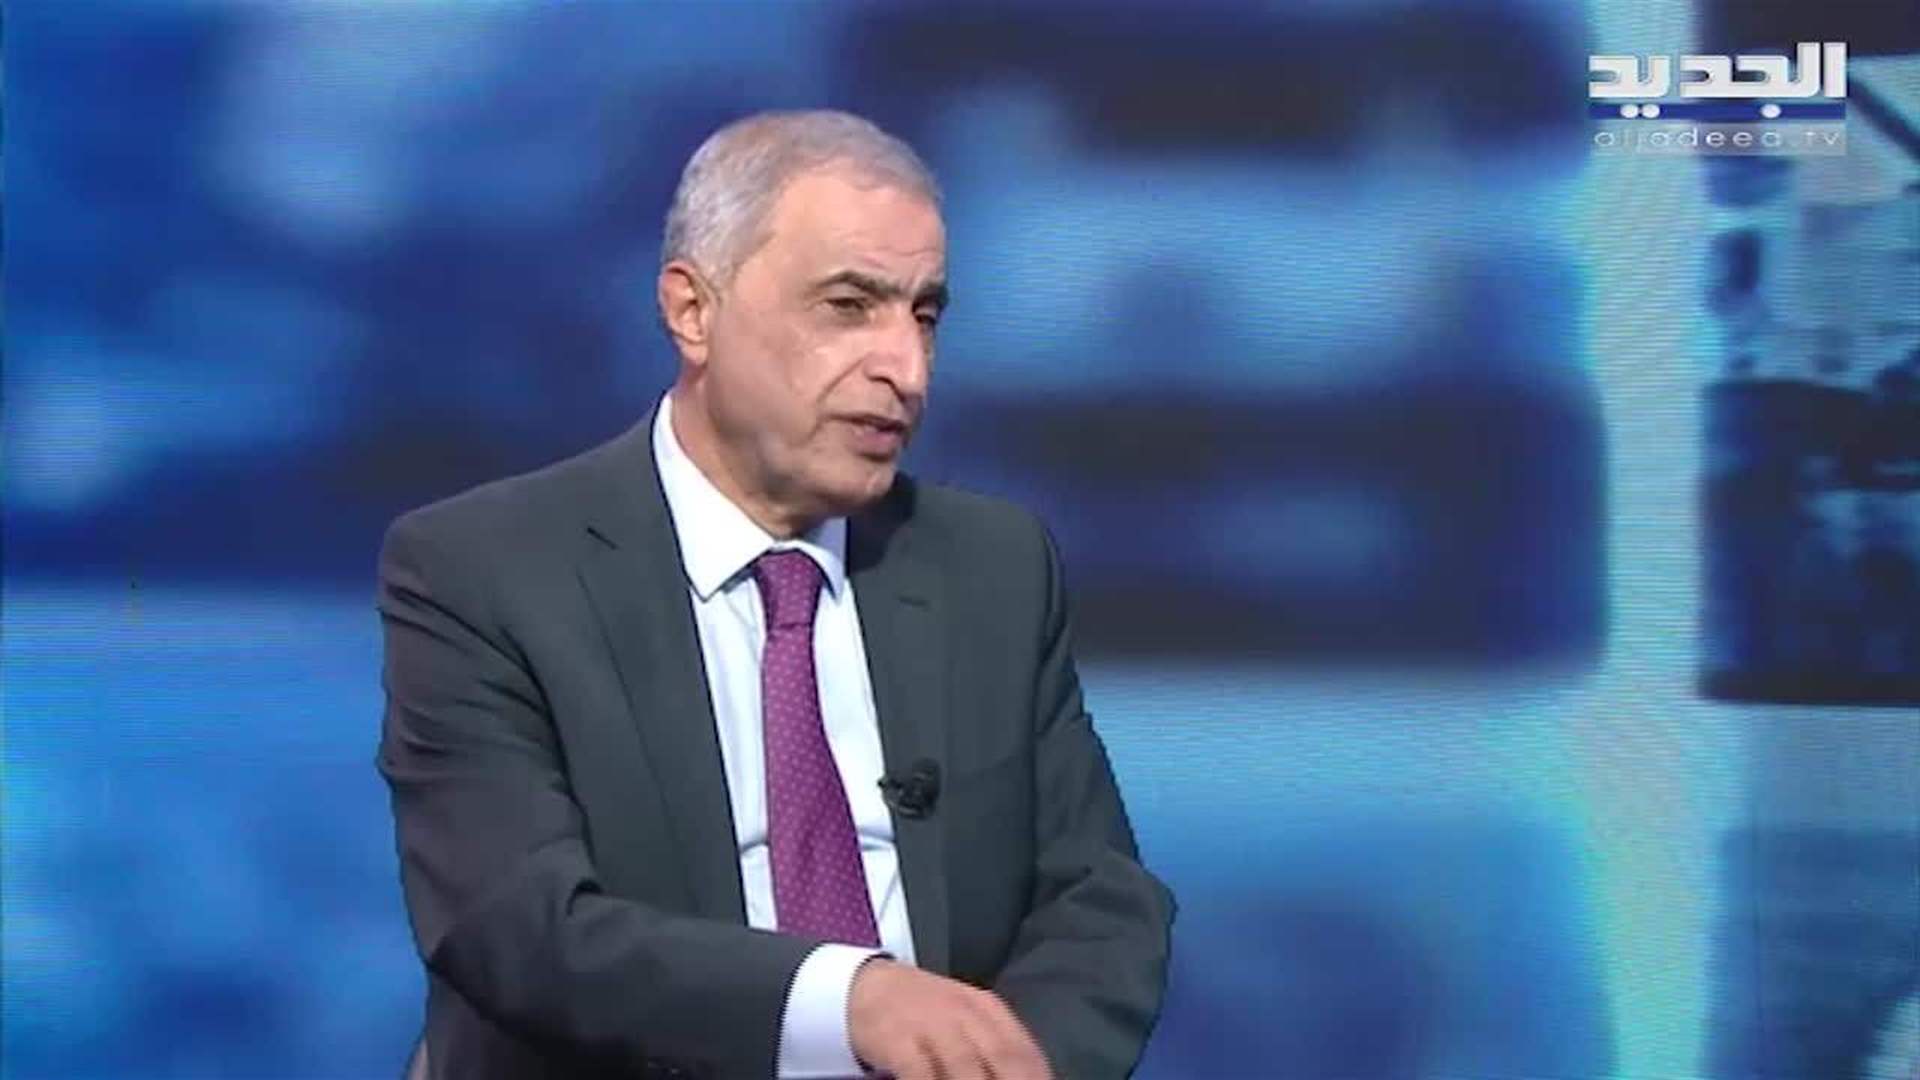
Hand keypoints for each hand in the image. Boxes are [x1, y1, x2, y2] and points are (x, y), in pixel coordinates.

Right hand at [847, 959, 1051, 1079]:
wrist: (869, 985)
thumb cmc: (926, 1010)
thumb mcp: (967, 1017)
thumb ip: (997, 1045)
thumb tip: (1035, 1076)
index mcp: (988, 1011)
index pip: (1024, 1051)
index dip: (1039, 1078)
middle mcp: (965, 1015)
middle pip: (1002, 1059)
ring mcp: (931, 1025)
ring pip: (965, 1068)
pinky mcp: (897, 1039)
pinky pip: (919, 1073)